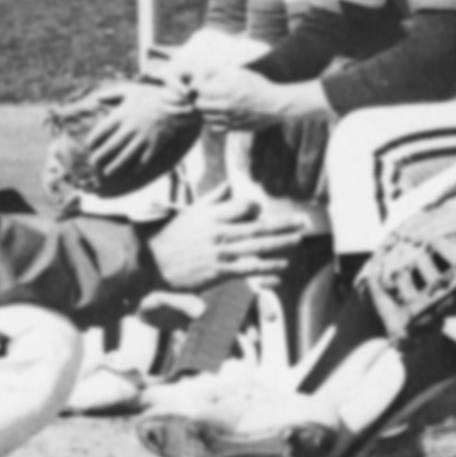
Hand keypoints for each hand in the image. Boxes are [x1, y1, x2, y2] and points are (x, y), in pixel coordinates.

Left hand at [86, 81, 191, 178]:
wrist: (178, 104)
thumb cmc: (152, 96)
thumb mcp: (131, 90)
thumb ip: (111, 93)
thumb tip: (94, 97)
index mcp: (123, 115)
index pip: (102, 130)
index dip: (93, 140)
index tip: (89, 146)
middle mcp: (131, 129)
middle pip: (111, 146)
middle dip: (100, 157)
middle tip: (92, 163)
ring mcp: (143, 138)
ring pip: (125, 157)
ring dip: (114, 166)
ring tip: (106, 173)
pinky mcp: (155, 145)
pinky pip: (143, 160)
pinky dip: (136, 168)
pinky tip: (130, 172)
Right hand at [147, 195, 307, 290]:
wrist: (153, 264)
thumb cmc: (173, 236)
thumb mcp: (191, 212)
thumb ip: (213, 199)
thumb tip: (228, 184)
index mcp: (213, 215)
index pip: (244, 206)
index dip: (255, 208)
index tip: (261, 211)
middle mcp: (220, 232)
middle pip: (258, 226)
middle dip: (283, 224)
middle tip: (302, 221)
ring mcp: (222, 253)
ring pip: (258, 247)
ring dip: (281, 243)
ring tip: (297, 238)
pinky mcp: (220, 271)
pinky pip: (249, 269)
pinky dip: (267, 267)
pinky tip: (282, 265)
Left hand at [194, 68, 325, 130]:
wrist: (276, 105)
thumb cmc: (259, 85)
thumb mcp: (241, 73)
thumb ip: (221, 72)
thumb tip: (204, 72)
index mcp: (228, 90)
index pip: (198, 89)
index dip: (196, 84)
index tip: (201, 83)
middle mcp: (226, 106)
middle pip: (198, 105)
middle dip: (198, 98)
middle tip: (204, 94)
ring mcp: (229, 119)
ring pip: (204, 117)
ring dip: (205, 110)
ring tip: (212, 103)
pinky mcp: (233, 128)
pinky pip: (214, 127)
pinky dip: (213, 121)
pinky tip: (220, 114)